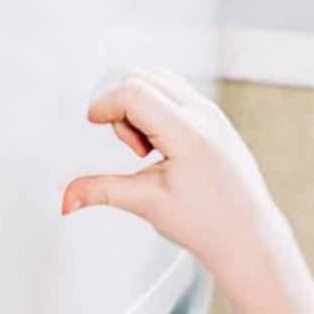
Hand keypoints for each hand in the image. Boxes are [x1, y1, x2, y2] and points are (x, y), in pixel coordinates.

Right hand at [62, 69, 313, 313]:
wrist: (248, 236)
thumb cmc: (210, 224)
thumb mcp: (148, 205)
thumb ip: (102, 192)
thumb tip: (66, 198)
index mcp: (188, 133)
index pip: (133, 91)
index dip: (104, 104)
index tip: (94, 124)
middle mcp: (203, 115)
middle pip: (142, 78)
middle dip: (122, 106)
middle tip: (131, 148)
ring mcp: (211, 113)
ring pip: (159, 80)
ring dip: (139, 105)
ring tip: (147, 149)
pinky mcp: (214, 118)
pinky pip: (175, 93)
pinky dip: (156, 109)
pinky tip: (161, 147)